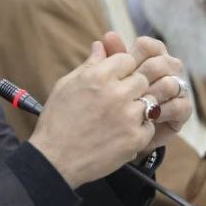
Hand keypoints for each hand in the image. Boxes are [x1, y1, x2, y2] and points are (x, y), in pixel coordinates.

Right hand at [29, 40, 154, 187]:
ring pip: (150, 101)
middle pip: (142, 79)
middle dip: (134, 87)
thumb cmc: (57, 121)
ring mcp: (128, 116)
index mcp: (98, 76)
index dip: (123, 69)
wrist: (55, 160)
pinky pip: (149, 125)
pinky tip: (121, 133)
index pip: (127, 59)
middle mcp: (116, 93)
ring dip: (139, 108)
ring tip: (121, 118)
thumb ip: (89, 64)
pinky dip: (139, 129)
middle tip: (120, 100)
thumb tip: (101, 45)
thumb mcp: (66, 85)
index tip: (117, 80)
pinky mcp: (135, 138)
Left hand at [101, 33, 193, 151]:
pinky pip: (180, 106)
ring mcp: (176, 90)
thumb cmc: (110, 106)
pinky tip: (149, 116)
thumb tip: (106, 37)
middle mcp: (166, 71)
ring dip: (156, 92)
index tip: (123, 64)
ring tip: (139, 103)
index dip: (137, 52)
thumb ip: (107, 60)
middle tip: (130, 86)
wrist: (116, 137)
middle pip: (165, 62)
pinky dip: (165, 110)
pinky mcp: (181, 112)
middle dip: (147, 73)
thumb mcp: (105, 82)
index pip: (149, 46)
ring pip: (173, 82)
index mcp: (147, 58)